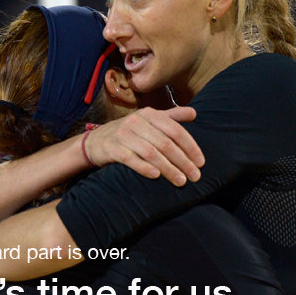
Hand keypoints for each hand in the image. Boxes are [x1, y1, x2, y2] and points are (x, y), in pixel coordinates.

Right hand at [84, 106, 204, 185]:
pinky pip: (130, 159)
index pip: (175, 130)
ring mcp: (122, 135)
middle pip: (165, 143)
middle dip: (182, 161)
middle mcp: (136, 122)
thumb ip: (170, 117)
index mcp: (149, 114)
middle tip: (195, 176)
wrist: (95, 141)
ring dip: (168, 168)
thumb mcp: (148, 121)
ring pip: (150, 152)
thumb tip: (194, 113)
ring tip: (180, 180)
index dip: (190, 146)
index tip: (201, 162)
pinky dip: (144, 167)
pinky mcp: (111, 148)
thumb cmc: (127, 133)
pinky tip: (156, 176)